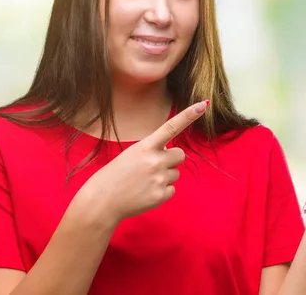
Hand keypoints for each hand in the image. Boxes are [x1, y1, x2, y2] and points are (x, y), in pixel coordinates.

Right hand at [78, 100, 209, 222]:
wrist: (102, 200)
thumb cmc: (115, 175)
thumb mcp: (131, 154)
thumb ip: (152, 150)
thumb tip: (169, 152)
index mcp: (145, 146)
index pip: (171, 126)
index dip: (188, 115)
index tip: (203, 104)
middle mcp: (155, 160)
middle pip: (180, 154)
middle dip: (171, 159)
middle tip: (153, 167)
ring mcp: (159, 178)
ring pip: (176, 173)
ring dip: (165, 176)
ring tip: (144, 181)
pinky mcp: (161, 195)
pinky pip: (172, 189)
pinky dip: (162, 191)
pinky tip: (146, 192)